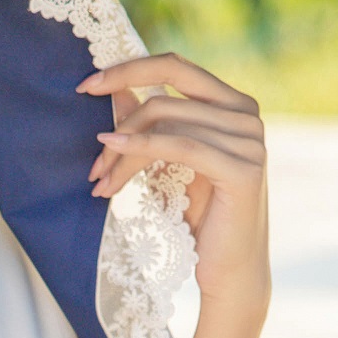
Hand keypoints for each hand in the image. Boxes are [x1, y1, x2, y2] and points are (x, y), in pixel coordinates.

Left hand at [80, 52, 269, 304]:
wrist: (230, 272)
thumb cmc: (199, 219)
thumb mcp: (167, 163)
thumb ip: (148, 124)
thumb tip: (113, 88)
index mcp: (233, 104)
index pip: (175, 66)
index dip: (129, 69)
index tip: (87, 84)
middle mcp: (247, 114)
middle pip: (165, 98)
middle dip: (120, 122)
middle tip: (93, 157)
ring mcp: (250, 140)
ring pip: (166, 125)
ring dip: (124, 151)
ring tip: (100, 180)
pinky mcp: (243, 169)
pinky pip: (181, 146)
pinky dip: (142, 147)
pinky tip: (115, 154)